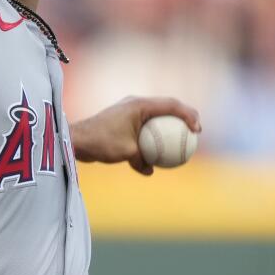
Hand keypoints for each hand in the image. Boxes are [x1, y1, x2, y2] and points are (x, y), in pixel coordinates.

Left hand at [70, 96, 200, 175]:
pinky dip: (150, 141)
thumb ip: (144, 159)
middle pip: (166, 109)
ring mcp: (129, 113)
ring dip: (167, 130)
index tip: (197, 130)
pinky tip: (150, 164)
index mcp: (139, 105)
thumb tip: (151, 170)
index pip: (171, 105)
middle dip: (183, 119)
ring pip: (155, 120)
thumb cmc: (101, 142)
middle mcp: (135, 105)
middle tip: (195, 133)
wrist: (77, 139)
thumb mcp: (128, 152)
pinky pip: (143, 130)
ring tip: (179, 146)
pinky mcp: (123, 123)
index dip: (189, 115)